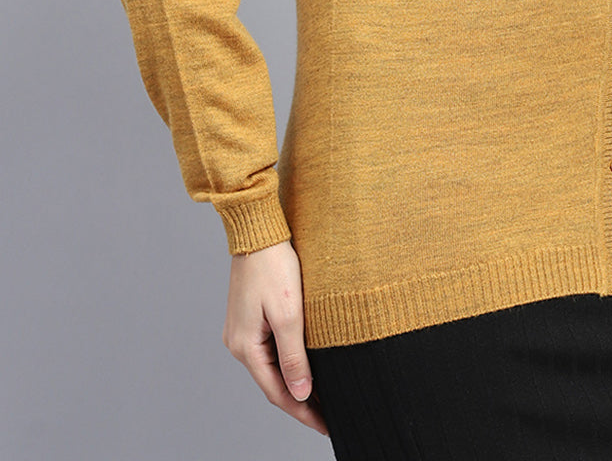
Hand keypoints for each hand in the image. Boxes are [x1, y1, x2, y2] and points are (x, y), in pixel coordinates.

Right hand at [223, 239, 327, 434]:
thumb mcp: (289, 315)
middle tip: (329, 415)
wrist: (258, 230)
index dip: (303, 412)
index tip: (326, 425)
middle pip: (273, 383)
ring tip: (322, 394)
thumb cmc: (274, 266)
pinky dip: (287, 361)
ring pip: (271, 366)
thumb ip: (294, 357)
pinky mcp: (248, 318)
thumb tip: (299, 395)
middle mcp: (238, 343)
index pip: (277, 393)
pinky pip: (269, 349)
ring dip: (294, 380)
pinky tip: (305, 364)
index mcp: (245, 347)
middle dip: (300, 400)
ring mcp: (241, 330)